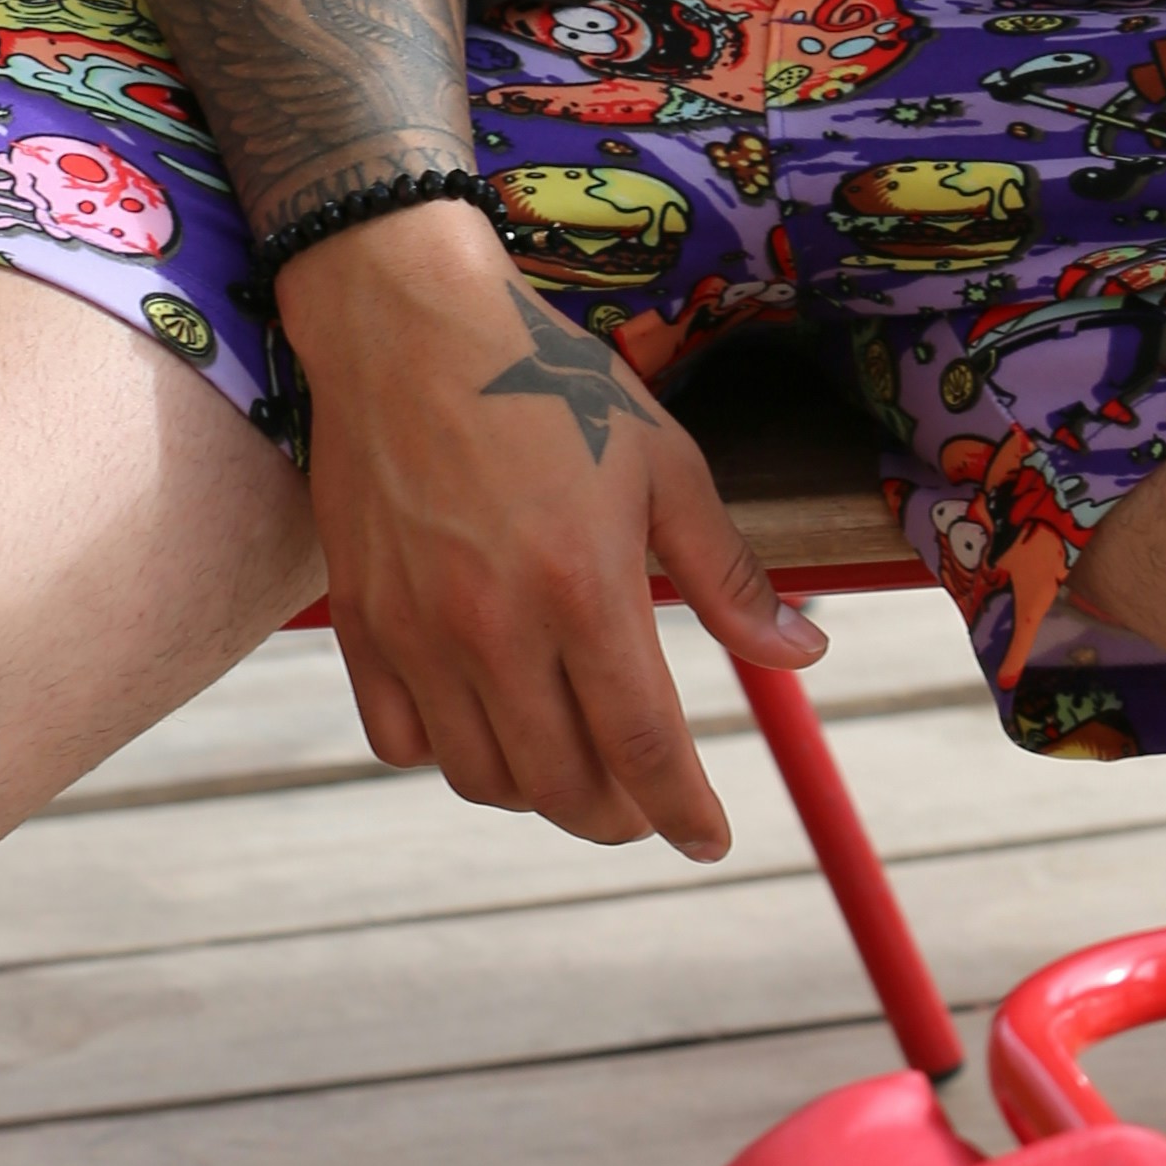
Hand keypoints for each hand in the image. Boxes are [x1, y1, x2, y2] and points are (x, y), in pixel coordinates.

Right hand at [275, 200, 824, 856]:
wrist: (407, 325)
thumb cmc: (549, 382)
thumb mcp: (665, 463)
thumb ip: (729, 575)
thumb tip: (804, 656)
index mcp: (584, 587)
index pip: (643, 749)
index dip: (684, 811)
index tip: (708, 840)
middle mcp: (494, 627)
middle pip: (562, 784)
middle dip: (619, 816)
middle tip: (646, 803)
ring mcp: (416, 632)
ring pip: (481, 776)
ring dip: (538, 792)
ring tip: (574, 765)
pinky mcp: (360, 623)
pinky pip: (400, 740)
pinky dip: (450, 754)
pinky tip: (487, 722)